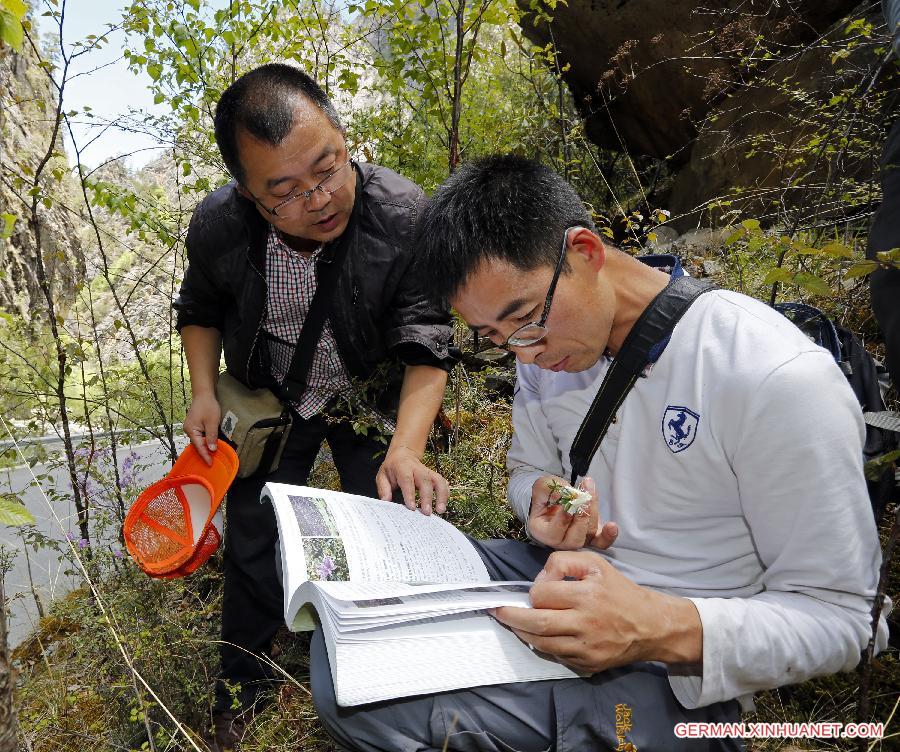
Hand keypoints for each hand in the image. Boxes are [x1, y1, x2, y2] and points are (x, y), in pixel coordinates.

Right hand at [183, 392, 219, 464]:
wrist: (204, 394)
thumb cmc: (208, 406)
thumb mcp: (212, 422)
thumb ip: (211, 436)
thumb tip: (212, 449)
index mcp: (191, 430)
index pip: (199, 446)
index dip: (205, 455)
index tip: (210, 464)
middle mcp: (188, 430)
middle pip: (197, 445)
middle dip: (204, 453)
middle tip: (212, 463)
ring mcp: (190, 428)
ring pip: (198, 441)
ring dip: (205, 447)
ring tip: (212, 456)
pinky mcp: (194, 425)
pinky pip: (199, 436)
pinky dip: (204, 441)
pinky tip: (210, 445)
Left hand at [375, 446, 449, 514]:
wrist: (403, 455)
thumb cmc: (392, 469)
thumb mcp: (382, 476)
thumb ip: (384, 489)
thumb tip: (386, 502)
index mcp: (403, 468)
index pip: (407, 480)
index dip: (410, 494)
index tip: (412, 507)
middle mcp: (418, 469)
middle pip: (425, 481)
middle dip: (427, 497)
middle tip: (427, 513)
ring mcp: (428, 472)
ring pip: (438, 481)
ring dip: (441, 495)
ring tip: (440, 510)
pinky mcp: (434, 476)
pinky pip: (443, 483)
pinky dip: (446, 494)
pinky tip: (443, 505)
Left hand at [491, 550, 701, 672]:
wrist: (650, 626)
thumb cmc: (620, 591)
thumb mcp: (596, 563)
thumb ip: (564, 561)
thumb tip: (540, 578)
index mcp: (587, 595)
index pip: (543, 594)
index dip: (535, 590)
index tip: (536, 589)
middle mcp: (586, 623)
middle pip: (537, 623)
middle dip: (511, 617)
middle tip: (498, 611)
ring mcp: (586, 648)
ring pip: (542, 644)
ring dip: (522, 633)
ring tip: (513, 623)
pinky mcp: (588, 665)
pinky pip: (557, 657)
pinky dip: (543, 646)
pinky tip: (538, 636)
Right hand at [528, 476, 617, 549]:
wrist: (557, 498)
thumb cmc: (547, 494)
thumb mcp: (543, 487)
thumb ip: (550, 489)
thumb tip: (567, 494)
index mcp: (544, 533)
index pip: (554, 532)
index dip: (563, 519)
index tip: (569, 503)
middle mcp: (560, 542)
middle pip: (575, 538)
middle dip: (581, 517)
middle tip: (584, 498)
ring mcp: (578, 540)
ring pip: (589, 533)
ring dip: (592, 511)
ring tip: (589, 490)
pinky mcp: (592, 537)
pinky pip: (602, 542)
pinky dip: (608, 535)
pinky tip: (612, 526)